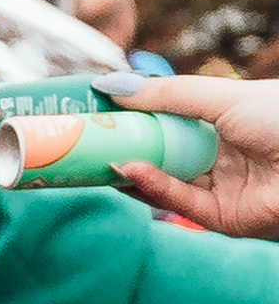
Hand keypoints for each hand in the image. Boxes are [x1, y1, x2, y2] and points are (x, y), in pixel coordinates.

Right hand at [100, 71, 278, 239]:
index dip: (131, 114)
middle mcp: (219, 153)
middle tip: (79, 136)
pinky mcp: (219, 216)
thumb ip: (167, 95)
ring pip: (161, 179)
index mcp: (224, 121)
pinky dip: (150, 186)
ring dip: (127, 167)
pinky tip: (129, 169)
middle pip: (158, 151)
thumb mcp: (223, 98)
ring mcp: (218, 186)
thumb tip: (109, 86)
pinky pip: (177, 201)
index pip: (166, 119)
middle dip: (119, 144)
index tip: (93, 108)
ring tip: (91, 154)